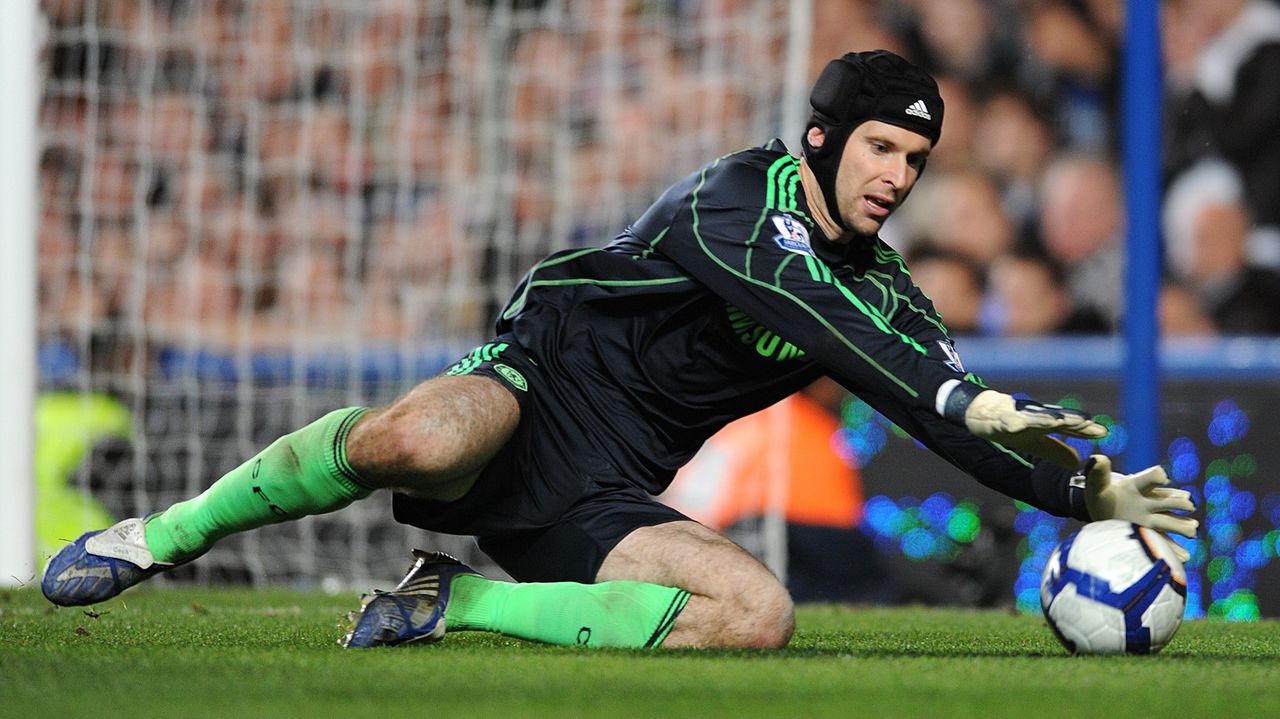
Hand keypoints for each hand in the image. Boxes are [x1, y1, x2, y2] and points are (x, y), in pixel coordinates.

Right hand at [960, 390, 1106, 468]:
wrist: (980, 412)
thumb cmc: (1009, 425)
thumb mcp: (1033, 442)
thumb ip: (1054, 451)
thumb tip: (1077, 463)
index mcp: (1044, 423)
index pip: (1068, 426)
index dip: (1084, 429)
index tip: (1103, 432)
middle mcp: (1034, 417)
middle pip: (1055, 418)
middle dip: (1071, 420)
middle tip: (1088, 423)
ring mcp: (1016, 416)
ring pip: (1033, 417)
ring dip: (1046, 419)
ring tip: (1059, 421)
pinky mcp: (998, 419)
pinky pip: (1005, 421)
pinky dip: (1011, 422)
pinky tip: (1016, 425)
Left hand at [1083, 454, 1198, 561]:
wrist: (1102, 509)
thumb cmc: (1101, 494)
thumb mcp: (1096, 484)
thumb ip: (1097, 472)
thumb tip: (1097, 458)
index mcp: (1137, 486)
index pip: (1150, 478)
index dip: (1156, 476)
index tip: (1161, 478)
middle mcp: (1149, 502)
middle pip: (1166, 500)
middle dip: (1176, 502)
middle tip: (1187, 505)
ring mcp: (1152, 518)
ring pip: (1169, 521)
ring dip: (1181, 525)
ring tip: (1191, 530)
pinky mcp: (1150, 534)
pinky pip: (1164, 541)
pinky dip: (1173, 550)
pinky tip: (1183, 557)